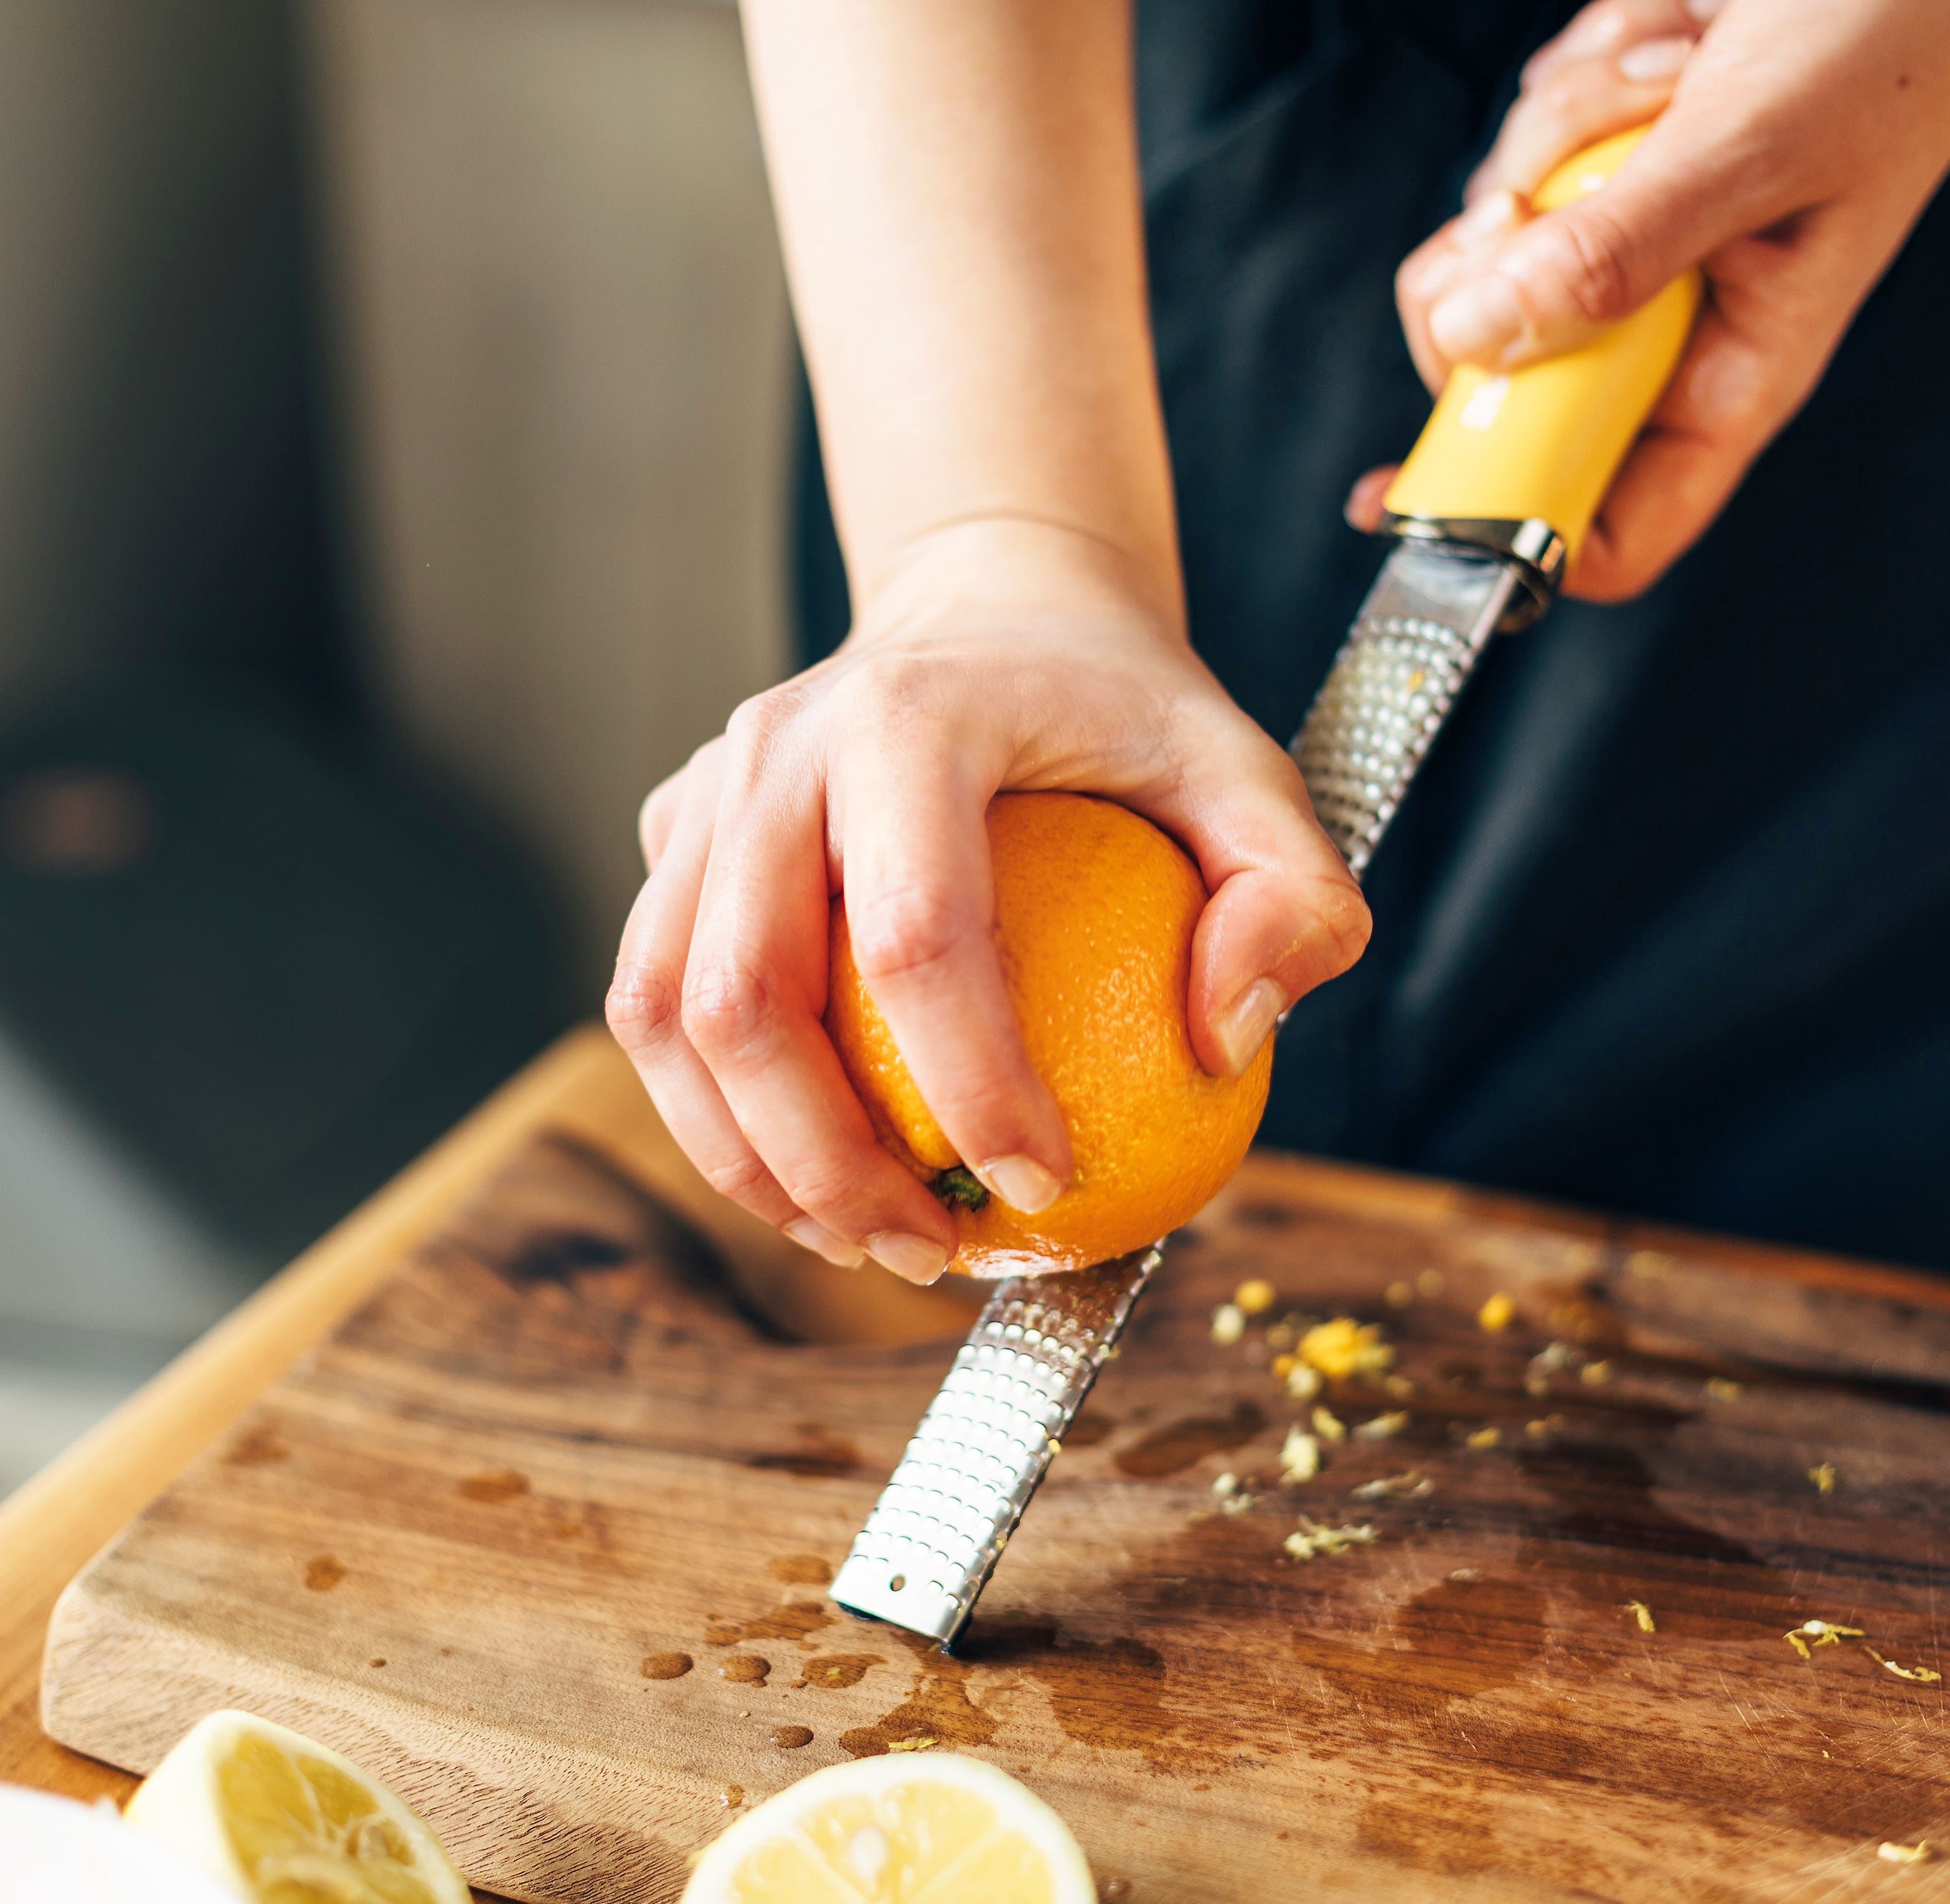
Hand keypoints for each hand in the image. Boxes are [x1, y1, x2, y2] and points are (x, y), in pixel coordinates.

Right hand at [607, 520, 1368, 1282]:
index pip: (915, 937)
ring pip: (664, 1017)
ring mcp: (706, 789)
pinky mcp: (675, 834)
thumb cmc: (1127, 712)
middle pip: (745, 998)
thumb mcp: (1256, 774)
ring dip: (746, 1161)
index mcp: (910, 716)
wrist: (996, 603)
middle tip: (930, 1254)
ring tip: (860, 1242)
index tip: (1041, 1186)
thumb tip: (1224, 1040)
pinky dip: (716, 1115)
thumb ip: (1293, 900)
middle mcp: (779, 746)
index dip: (969, 1088)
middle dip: (824, 1166)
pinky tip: (813, 1182)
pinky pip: (656, 1002)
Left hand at [1360, 0, 1949, 601]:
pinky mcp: (1606, 164)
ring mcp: (1630, 242)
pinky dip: (1581, 76)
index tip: (1397, 493)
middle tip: (1552, 195)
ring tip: (1678, 77)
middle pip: (1502, 371)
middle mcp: (1671, 324)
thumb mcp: (1754, 152)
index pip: (1608, 525)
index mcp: (1731, 375)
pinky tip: (1673, 44)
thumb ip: (1617, 254)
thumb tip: (1477, 340)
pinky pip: (1525, 138)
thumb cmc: (1892, 47)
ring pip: (1500, 234)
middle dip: (1505, 265)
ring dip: (1565, 134)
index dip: (1497, 529)